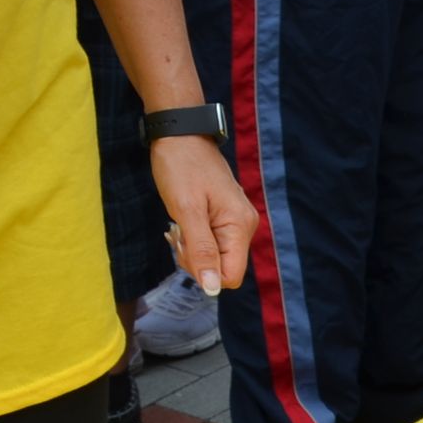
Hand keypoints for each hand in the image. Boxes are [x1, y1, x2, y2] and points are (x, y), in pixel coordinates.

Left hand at [153, 137, 256, 296]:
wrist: (180, 134)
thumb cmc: (181, 166)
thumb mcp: (187, 210)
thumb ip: (201, 250)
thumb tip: (212, 288)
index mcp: (240, 226)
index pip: (230, 276)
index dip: (204, 271)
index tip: (184, 246)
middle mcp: (244, 226)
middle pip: (222, 268)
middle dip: (195, 259)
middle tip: (177, 232)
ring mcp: (236, 221)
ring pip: (215, 257)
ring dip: (192, 247)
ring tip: (178, 223)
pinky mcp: (226, 216)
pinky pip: (213, 242)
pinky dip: (194, 238)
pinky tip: (183, 220)